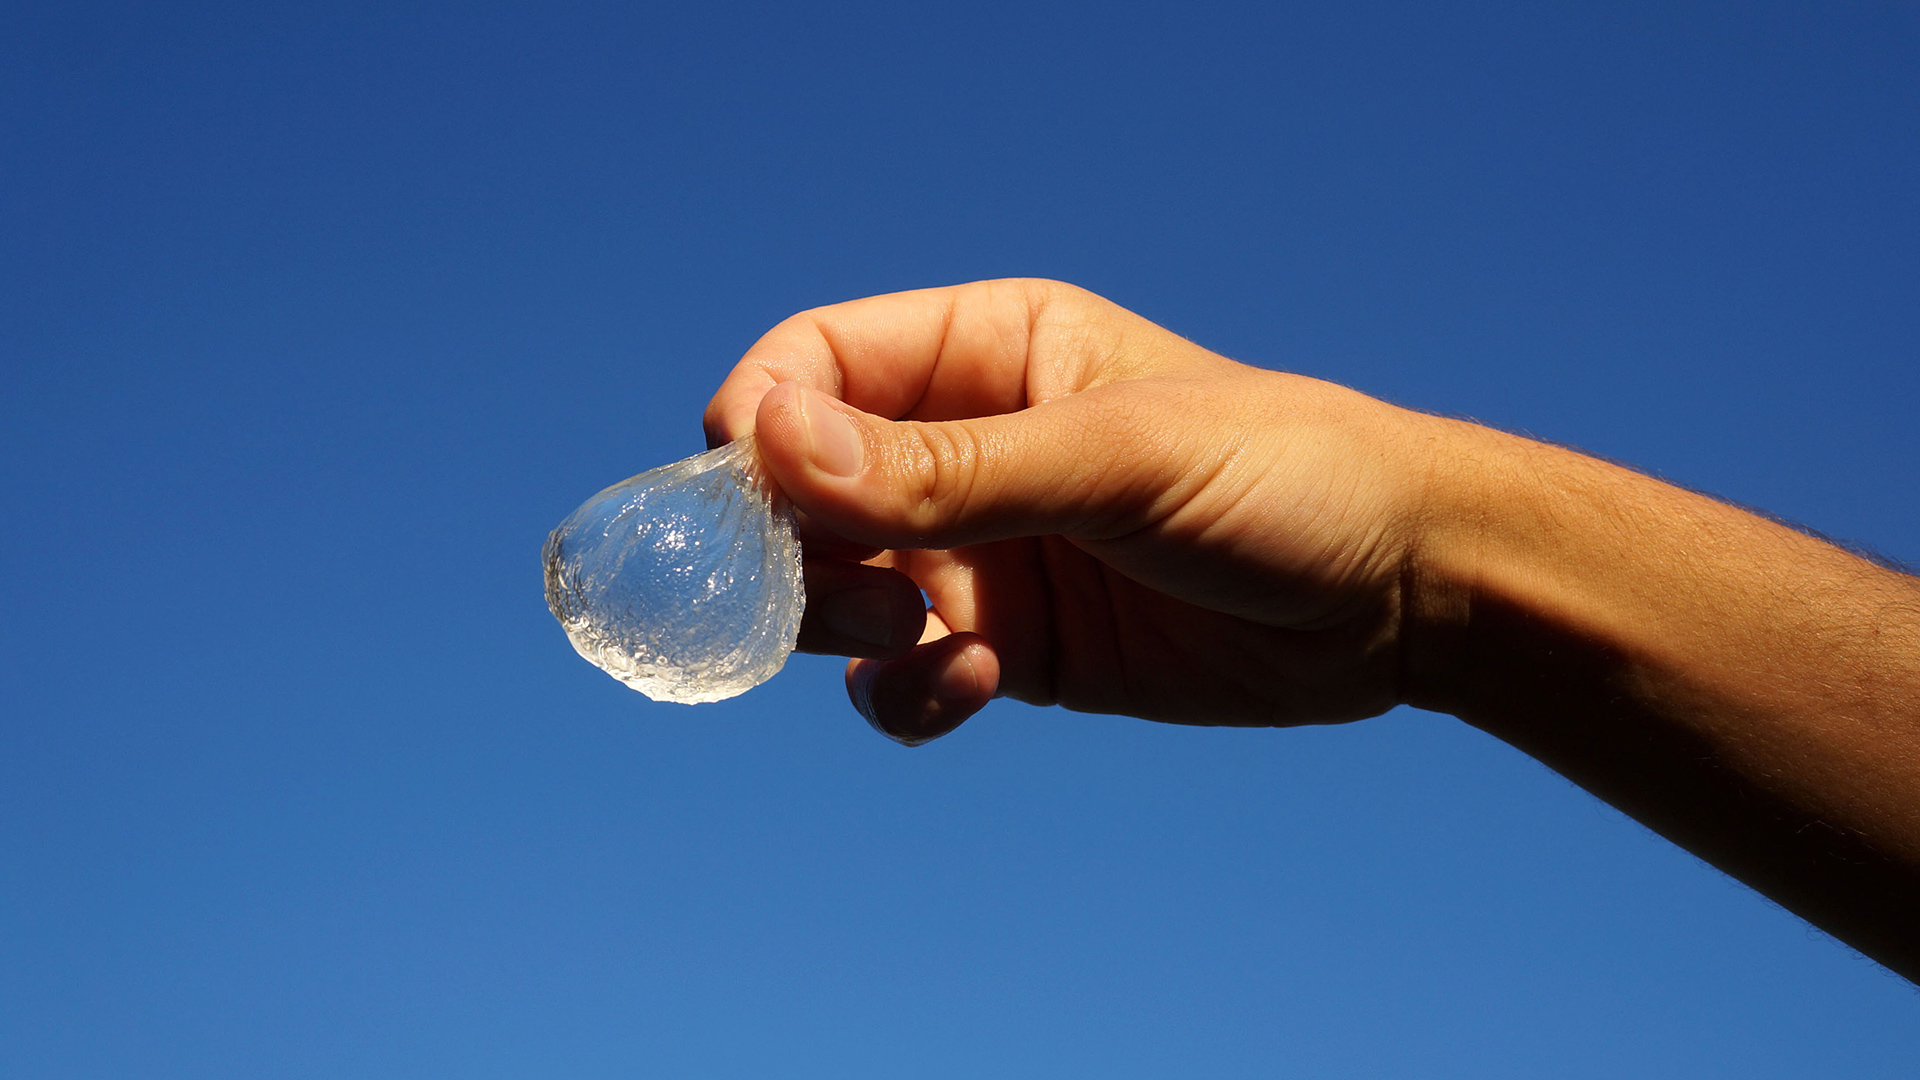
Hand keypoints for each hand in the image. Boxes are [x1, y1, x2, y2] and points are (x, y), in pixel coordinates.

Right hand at [703, 280, 1446, 743]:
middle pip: (801, 486)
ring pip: (832, 588)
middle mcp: (966, 446)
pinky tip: (977, 683)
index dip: (762, 422)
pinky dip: (907, 691)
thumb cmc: (1283, 476)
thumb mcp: (1116, 461)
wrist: (1402, 595)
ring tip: (922, 632)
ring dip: (841, 622)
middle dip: (793, 545)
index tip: (749, 493)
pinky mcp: (1008, 644)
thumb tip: (769, 444)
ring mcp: (983, 551)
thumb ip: (949, 465)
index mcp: (987, 349)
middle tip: (852, 590)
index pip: (815, 364)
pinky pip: (900, 674)